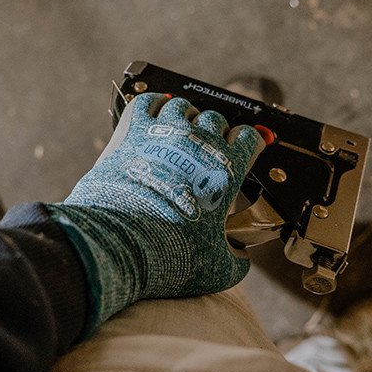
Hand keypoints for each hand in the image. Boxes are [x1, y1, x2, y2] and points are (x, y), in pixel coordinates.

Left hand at [47, 93, 263, 332]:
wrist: (122, 244)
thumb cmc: (170, 256)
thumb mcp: (217, 270)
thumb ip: (236, 260)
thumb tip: (240, 260)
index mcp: (227, 169)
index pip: (249, 137)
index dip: (247, 144)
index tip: (241, 153)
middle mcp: (200, 142)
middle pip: (216, 119)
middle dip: (215, 131)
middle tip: (205, 152)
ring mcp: (165, 131)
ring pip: (184, 106)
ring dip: (185, 117)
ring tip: (179, 133)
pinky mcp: (132, 129)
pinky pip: (148, 102)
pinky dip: (154, 105)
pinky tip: (152, 117)